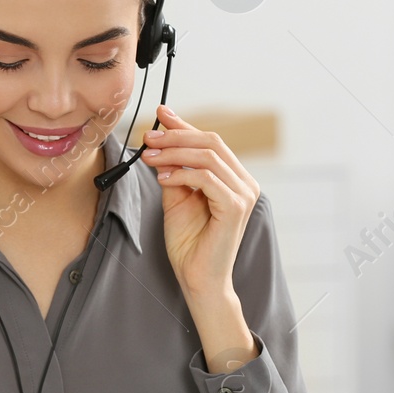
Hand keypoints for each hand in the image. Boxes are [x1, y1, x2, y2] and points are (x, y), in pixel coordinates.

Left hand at [142, 104, 259, 298]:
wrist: (198, 278)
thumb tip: (160, 144)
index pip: (211, 142)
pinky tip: (162, 176)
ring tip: (148, 156)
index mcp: (235, 179)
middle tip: (148, 137)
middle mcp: (245, 183)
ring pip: (208, 156)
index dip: (185, 126)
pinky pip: (206, 178)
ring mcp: (243, 194)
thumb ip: (175, 171)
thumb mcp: (177, 198)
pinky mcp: (235, 207)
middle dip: (176, 136)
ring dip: (173, 152)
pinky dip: (181, 173)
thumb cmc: (189, 243)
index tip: (161, 114)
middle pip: (211, 142)